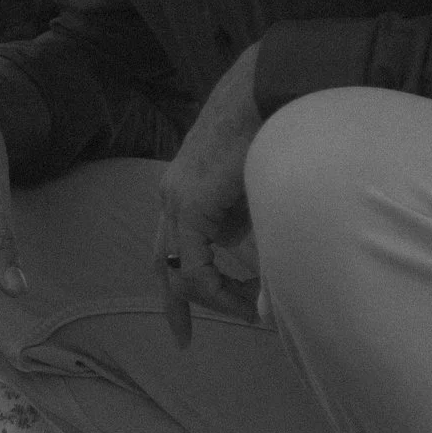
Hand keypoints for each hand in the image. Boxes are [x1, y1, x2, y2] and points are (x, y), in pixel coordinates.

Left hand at [156, 43, 265, 345]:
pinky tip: (247, 298)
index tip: (207, 311)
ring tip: (245, 315)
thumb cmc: (268, 133)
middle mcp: (171, 197)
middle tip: (183, 338)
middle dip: (175, 303)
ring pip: (178, 269)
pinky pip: (195, 264)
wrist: (267, 94)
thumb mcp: (254, 192)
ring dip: (211, 298)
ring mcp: (177, 200)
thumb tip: (260, 274)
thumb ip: (249, 228)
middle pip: (163, 264)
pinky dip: (219, 287)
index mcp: (182, 190)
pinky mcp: (192, 204)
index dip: (185, 283)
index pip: (173, 247)